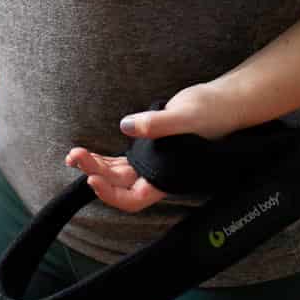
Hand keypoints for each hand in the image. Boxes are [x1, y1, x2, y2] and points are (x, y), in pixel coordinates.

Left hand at [66, 82, 238, 213]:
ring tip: (74, 155)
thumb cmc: (212, 112)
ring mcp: (153, 160)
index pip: (133, 198)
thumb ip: (158, 124)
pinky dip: (106, 157)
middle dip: (94, 172)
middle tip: (73, 156)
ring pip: (119, 172)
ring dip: (96, 165)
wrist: (226, 101)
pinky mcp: (151, 145)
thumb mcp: (185, 115)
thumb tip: (127, 127)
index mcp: (167, 176)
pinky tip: (92, 152)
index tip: (92, 178)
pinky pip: (124, 159)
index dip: (111, 194)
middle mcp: (158, 173)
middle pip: (120, 184)